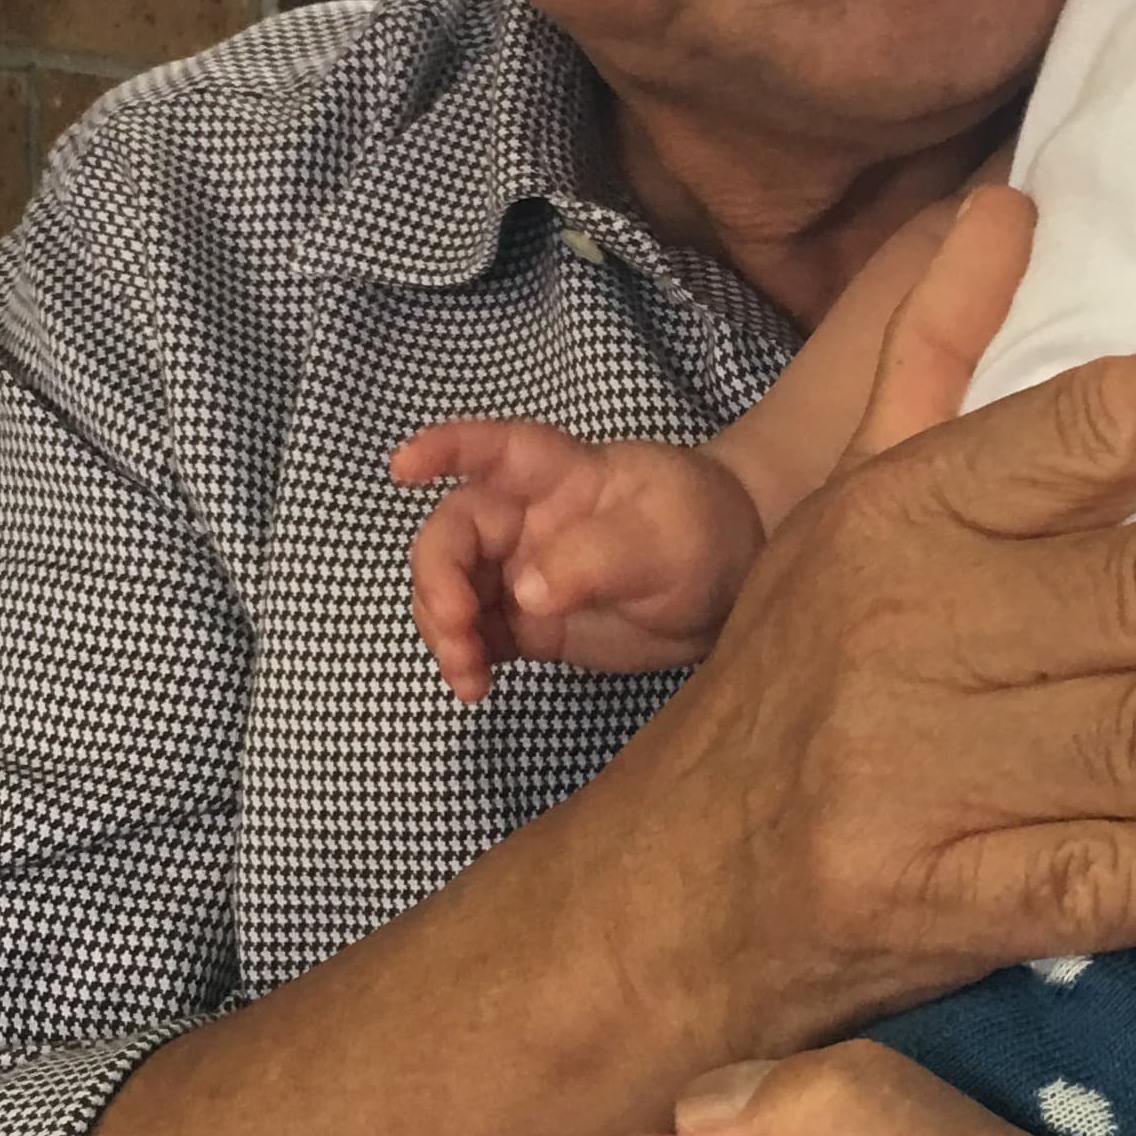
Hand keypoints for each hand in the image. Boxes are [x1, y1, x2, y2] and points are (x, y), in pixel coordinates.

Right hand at [391, 422, 765, 698]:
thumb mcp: (664, 538)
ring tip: (467, 675)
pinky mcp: (527, 624)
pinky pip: (475, 636)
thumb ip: (596, 558)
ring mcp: (522, 573)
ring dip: (443, 630)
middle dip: (438, 579)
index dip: (445, 448)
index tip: (402, 467)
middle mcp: (526, 519)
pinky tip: (474, 687)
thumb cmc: (702, 531)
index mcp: (559, 475)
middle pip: (453, 536)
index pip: (495, 449)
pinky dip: (463, 660)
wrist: (733, 582)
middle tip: (458, 627)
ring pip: (451, 590)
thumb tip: (525, 593)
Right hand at [581, 259, 1135, 1059]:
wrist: (661, 901)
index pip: (1102, 424)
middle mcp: (917, 623)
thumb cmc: (794, 685)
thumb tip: (1008, 208)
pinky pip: (1108, 881)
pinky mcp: (932, 903)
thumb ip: (937, 361)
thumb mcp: (842, 503)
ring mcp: (920, 769)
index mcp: (907, 508)